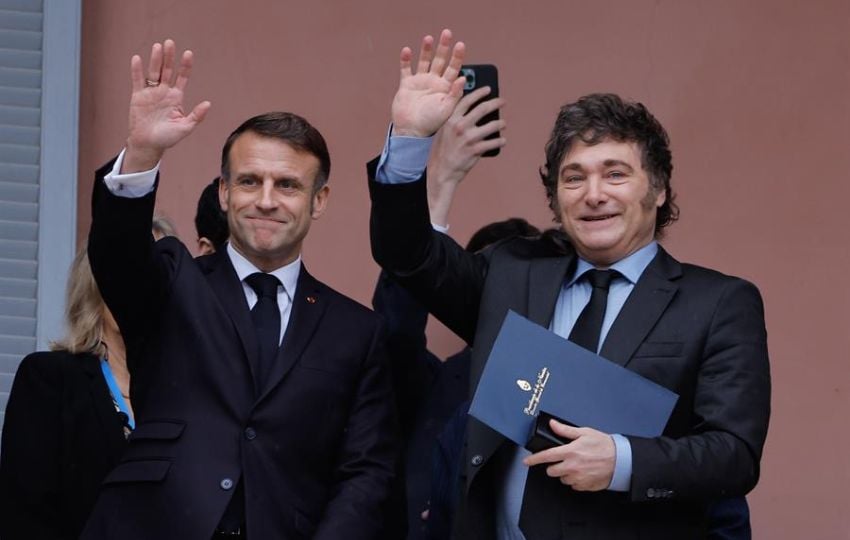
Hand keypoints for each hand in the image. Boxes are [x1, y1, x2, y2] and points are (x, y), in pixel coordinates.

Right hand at [123, 39, 211, 172]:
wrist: (148, 144)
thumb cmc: (168, 138)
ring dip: (155, 60)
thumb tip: (208, 103)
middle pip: (167, 70)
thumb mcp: (185, 127)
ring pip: (153, 72)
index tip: (188, 53)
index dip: (185, 66)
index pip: (182, 77)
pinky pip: (137, 80)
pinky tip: (137, 59)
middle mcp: (164, 92)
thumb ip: (196, 116)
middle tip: (170, 42)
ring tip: (158, 46)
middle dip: (169, 57)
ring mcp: (151, 93)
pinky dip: (137, 70)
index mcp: (176, 97)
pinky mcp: (138, 96)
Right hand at [391, 29, 465, 137]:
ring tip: (428, 38)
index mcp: (445, 88)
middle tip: (447, 33)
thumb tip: (463, 78)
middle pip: (440, 61)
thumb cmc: (432, 123)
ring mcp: (420, 82)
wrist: (412, 132)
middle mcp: (433, 82)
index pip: (453, 68)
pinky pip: (406, 69)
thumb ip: (455, 94)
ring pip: (424, 62)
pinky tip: (407, 51)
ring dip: (426, 50)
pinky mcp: (406, 85)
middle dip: (443, 47)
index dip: (457, 56)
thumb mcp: (446, 109)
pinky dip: (406, 60)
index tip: (461, 45)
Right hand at [427, 87, 505, 225]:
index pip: (467, 100)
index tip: (488, 89)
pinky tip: (502, 140)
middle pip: (483, 109)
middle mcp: (460, 126)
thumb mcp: (442, 131)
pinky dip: (500, 141)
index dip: (479, 93)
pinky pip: (494, 142)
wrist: (442, 172)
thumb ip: (454, 118)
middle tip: (502, 101)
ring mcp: (468, 139)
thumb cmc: (442, 151)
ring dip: (501, 123)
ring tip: (503, 124)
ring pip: (492, 125)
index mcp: (450, 119)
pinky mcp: (475, 150)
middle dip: (495, 103)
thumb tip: (471, 108)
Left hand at [523, 420, 615, 491]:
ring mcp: (578, 478)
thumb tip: (552, 424)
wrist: (621, 460)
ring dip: (565, 473)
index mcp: (570, 452)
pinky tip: (583, 472)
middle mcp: (572, 466)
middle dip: (554, 466)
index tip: (527, 461)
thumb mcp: (584, 433)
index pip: (546, 456)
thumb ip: (565, 430)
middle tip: (563, 459)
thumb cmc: (604, 445)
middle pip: (551, 471)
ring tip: (577, 465)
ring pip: (562, 478)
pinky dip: (575, 480)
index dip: (534, 459)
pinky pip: (573, 485)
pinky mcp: (584, 486)